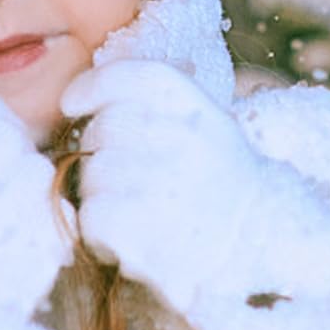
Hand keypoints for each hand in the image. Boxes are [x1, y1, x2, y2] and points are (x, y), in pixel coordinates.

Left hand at [57, 59, 288, 314]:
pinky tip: (131, 238)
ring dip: (102, 195)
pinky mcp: (138, 228)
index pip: (131, 78)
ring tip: (139, 213)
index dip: (92, 86)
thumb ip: (157, 110)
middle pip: (102, 129)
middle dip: (101, 153)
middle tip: (130, 181)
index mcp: (197, 110)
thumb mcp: (208, 132)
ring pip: (92, 174)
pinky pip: (92, 216)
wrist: (257, 250)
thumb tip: (85, 95)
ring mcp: (159, 183)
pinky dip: (101, 231)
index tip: (72, 102)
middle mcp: (181, 139)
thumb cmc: (221, 190)